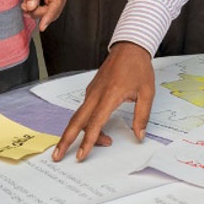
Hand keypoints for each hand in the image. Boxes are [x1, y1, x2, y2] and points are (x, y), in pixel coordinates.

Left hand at [21, 0, 69, 30]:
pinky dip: (39, 6)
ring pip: (51, 8)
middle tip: (24, 9)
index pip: (56, 4)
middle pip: (54, 9)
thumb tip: (31, 8)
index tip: (42, 27)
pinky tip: (29, 3)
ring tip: (24, 6)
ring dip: (38, 10)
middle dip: (39, 12)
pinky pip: (49, 4)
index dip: (48, 17)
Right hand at [54, 42, 154, 161]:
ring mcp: (91, 91)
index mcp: (110, 95)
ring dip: (80, 133)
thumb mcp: (147, 93)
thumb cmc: (139, 68)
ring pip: (80, 117)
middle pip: (76, 121)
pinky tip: (95, 130)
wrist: (130, 47)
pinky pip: (84, 109)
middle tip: (57, 156)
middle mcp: (96, 94)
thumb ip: (142, 116)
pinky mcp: (91, 90)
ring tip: (87, 147)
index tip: (81, 155)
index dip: (88, 141)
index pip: (95, 123)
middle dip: (65, 140)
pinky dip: (85, 123)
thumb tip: (139, 135)